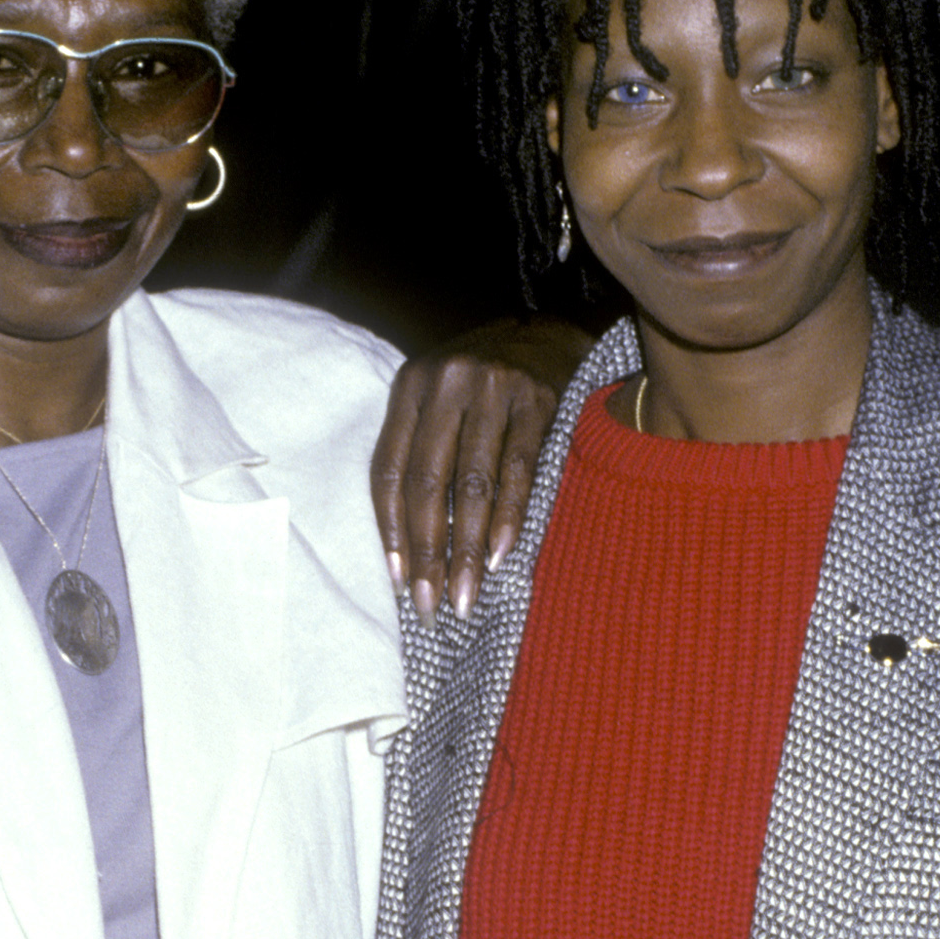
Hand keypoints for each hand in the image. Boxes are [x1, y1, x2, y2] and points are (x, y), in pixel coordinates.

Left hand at [372, 319, 589, 621]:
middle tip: (430, 604)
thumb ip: (419, 452)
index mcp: (410, 385)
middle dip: (428, 551)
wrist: (550, 334)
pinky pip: (519, 470)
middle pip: (427, 481)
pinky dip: (509, 519)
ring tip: (466, 595)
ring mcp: (494, 386)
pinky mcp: (537, 399)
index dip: (391, 530)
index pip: (388, 469)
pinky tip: (501, 557)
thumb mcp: (440, 402)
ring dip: (468, 548)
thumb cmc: (483, 386)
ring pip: (473, 483)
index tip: (398, 580)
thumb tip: (407, 547)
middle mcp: (446, 381)